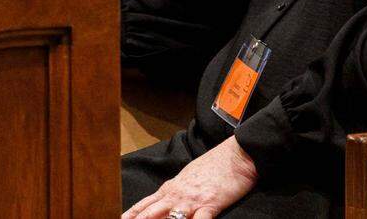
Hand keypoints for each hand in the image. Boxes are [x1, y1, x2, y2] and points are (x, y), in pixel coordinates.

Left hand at [122, 136, 257, 218]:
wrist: (236, 154)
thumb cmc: (213, 166)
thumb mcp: (187, 177)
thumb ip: (173, 191)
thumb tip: (160, 202)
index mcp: (171, 188)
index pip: (144, 205)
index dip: (130, 214)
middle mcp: (177, 195)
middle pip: (150, 213)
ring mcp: (192, 200)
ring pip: (169, 218)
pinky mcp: (210, 204)